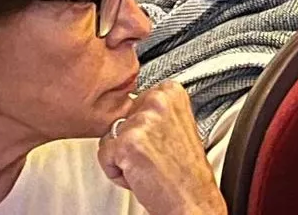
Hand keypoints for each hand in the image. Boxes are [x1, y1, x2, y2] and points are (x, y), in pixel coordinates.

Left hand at [98, 82, 225, 214]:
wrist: (193, 203)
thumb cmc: (185, 174)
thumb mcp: (177, 126)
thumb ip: (154, 111)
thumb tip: (131, 103)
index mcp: (171, 93)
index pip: (134, 101)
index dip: (142, 127)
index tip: (161, 141)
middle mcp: (157, 101)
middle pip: (120, 118)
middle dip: (131, 141)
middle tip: (156, 156)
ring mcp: (142, 122)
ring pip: (110, 136)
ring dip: (123, 156)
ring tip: (150, 167)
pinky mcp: (127, 143)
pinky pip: (104, 156)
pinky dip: (116, 172)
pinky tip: (141, 176)